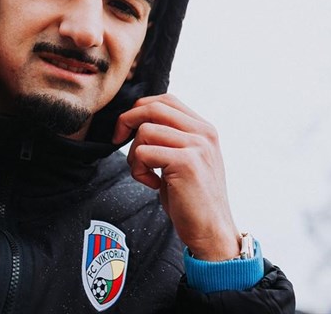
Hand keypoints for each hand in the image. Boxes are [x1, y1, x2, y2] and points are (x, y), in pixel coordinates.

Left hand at [113, 94, 240, 260]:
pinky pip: (144, 152)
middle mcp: (204, 133)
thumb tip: (138, 122)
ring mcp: (197, 146)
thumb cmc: (192, 199)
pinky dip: (138, 170)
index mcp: (204, 129)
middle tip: (118, 140)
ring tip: (145, 174)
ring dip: (134, 154)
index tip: (127, 130)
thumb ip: (171, 138)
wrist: (211, 231)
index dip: (140, 109)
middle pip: (153, 107)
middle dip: (127, 121)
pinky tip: (152, 184)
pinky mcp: (186, 162)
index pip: (166, 100)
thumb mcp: (185, 160)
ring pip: (145, 131)